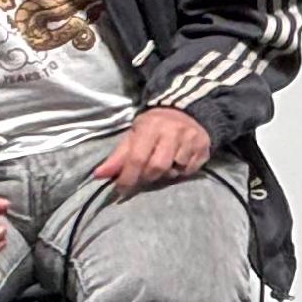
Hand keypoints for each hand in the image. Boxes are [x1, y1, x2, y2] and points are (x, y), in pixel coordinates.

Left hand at [94, 107, 215, 191]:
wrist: (188, 111)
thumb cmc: (155, 126)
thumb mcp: (134, 135)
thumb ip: (118, 157)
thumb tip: (98, 175)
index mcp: (151, 126)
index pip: (137, 158)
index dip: (128, 178)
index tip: (121, 189)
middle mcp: (173, 131)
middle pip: (157, 167)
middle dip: (146, 178)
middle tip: (142, 178)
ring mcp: (191, 139)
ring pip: (174, 171)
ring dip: (164, 175)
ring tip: (161, 167)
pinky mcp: (204, 148)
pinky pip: (189, 171)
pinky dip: (180, 172)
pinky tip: (176, 164)